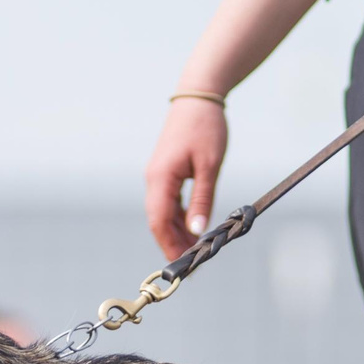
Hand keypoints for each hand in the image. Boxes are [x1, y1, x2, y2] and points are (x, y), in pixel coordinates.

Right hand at [143, 98, 228, 259]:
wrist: (198, 98)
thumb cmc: (206, 128)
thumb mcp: (209, 166)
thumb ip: (202, 200)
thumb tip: (196, 231)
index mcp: (160, 178)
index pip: (158, 221)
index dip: (168, 246)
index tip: (183, 266)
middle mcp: (153, 179)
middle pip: (158, 221)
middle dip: (173, 244)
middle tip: (193, 266)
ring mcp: (157, 176)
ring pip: (163, 214)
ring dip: (177, 233)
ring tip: (196, 251)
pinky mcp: (165, 173)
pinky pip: (168, 202)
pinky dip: (179, 218)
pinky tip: (192, 229)